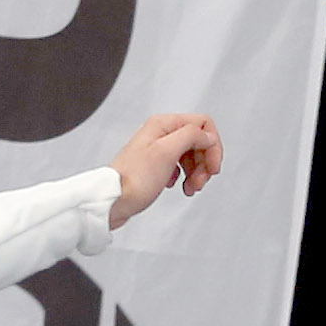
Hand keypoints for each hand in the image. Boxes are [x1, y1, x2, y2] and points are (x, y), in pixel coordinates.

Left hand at [108, 113, 223, 226]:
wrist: (113, 200)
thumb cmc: (134, 179)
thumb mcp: (167, 151)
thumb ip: (191, 136)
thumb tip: (207, 135)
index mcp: (163, 124)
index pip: (203, 125)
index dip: (212, 146)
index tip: (211, 166)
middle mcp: (160, 134)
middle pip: (198, 141)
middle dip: (204, 163)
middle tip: (200, 181)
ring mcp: (157, 150)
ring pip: (190, 155)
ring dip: (197, 172)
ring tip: (191, 187)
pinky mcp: (154, 166)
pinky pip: (179, 166)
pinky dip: (185, 177)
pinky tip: (179, 185)